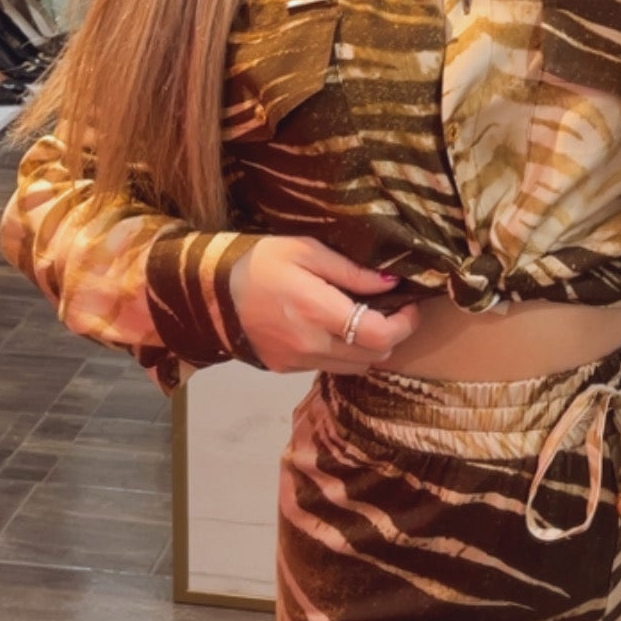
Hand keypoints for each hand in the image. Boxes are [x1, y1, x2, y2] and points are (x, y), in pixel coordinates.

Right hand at [229, 237, 419, 374]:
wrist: (212, 293)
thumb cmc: (261, 262)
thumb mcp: (306, 250)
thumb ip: (351, 271)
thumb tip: (391, 284)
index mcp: (318, 311)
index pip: (380, 335)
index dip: (404, 324)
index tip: (409, 305)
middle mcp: (311, 345)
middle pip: (374, 356)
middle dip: (391, 334)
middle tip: (390, 308)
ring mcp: (298, 362)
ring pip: (355, 367)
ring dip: (369, 347)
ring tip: (364, 317)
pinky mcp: (287, 369)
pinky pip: (330, 367)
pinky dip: (344, 352)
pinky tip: (335, 328)